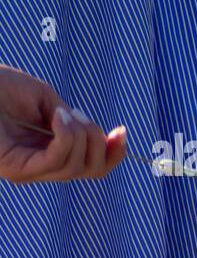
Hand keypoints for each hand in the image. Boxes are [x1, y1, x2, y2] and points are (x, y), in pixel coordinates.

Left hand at [0, 66, 126, 182]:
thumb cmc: (0, 86)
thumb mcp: (49, 101)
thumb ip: (72, 122)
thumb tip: (97, 137)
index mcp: (49, 152)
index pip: (91, 167)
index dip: (114, 154)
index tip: (122, 131)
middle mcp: (41, 167)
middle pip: (90, 170)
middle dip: (97, 142)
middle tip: (77, 115)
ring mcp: (29, 171)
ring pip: (76, 167)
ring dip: (79, 136)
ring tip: (60, 112)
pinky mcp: (17, 169)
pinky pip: (57, 161)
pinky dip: (65, 138)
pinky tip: (57, 116)